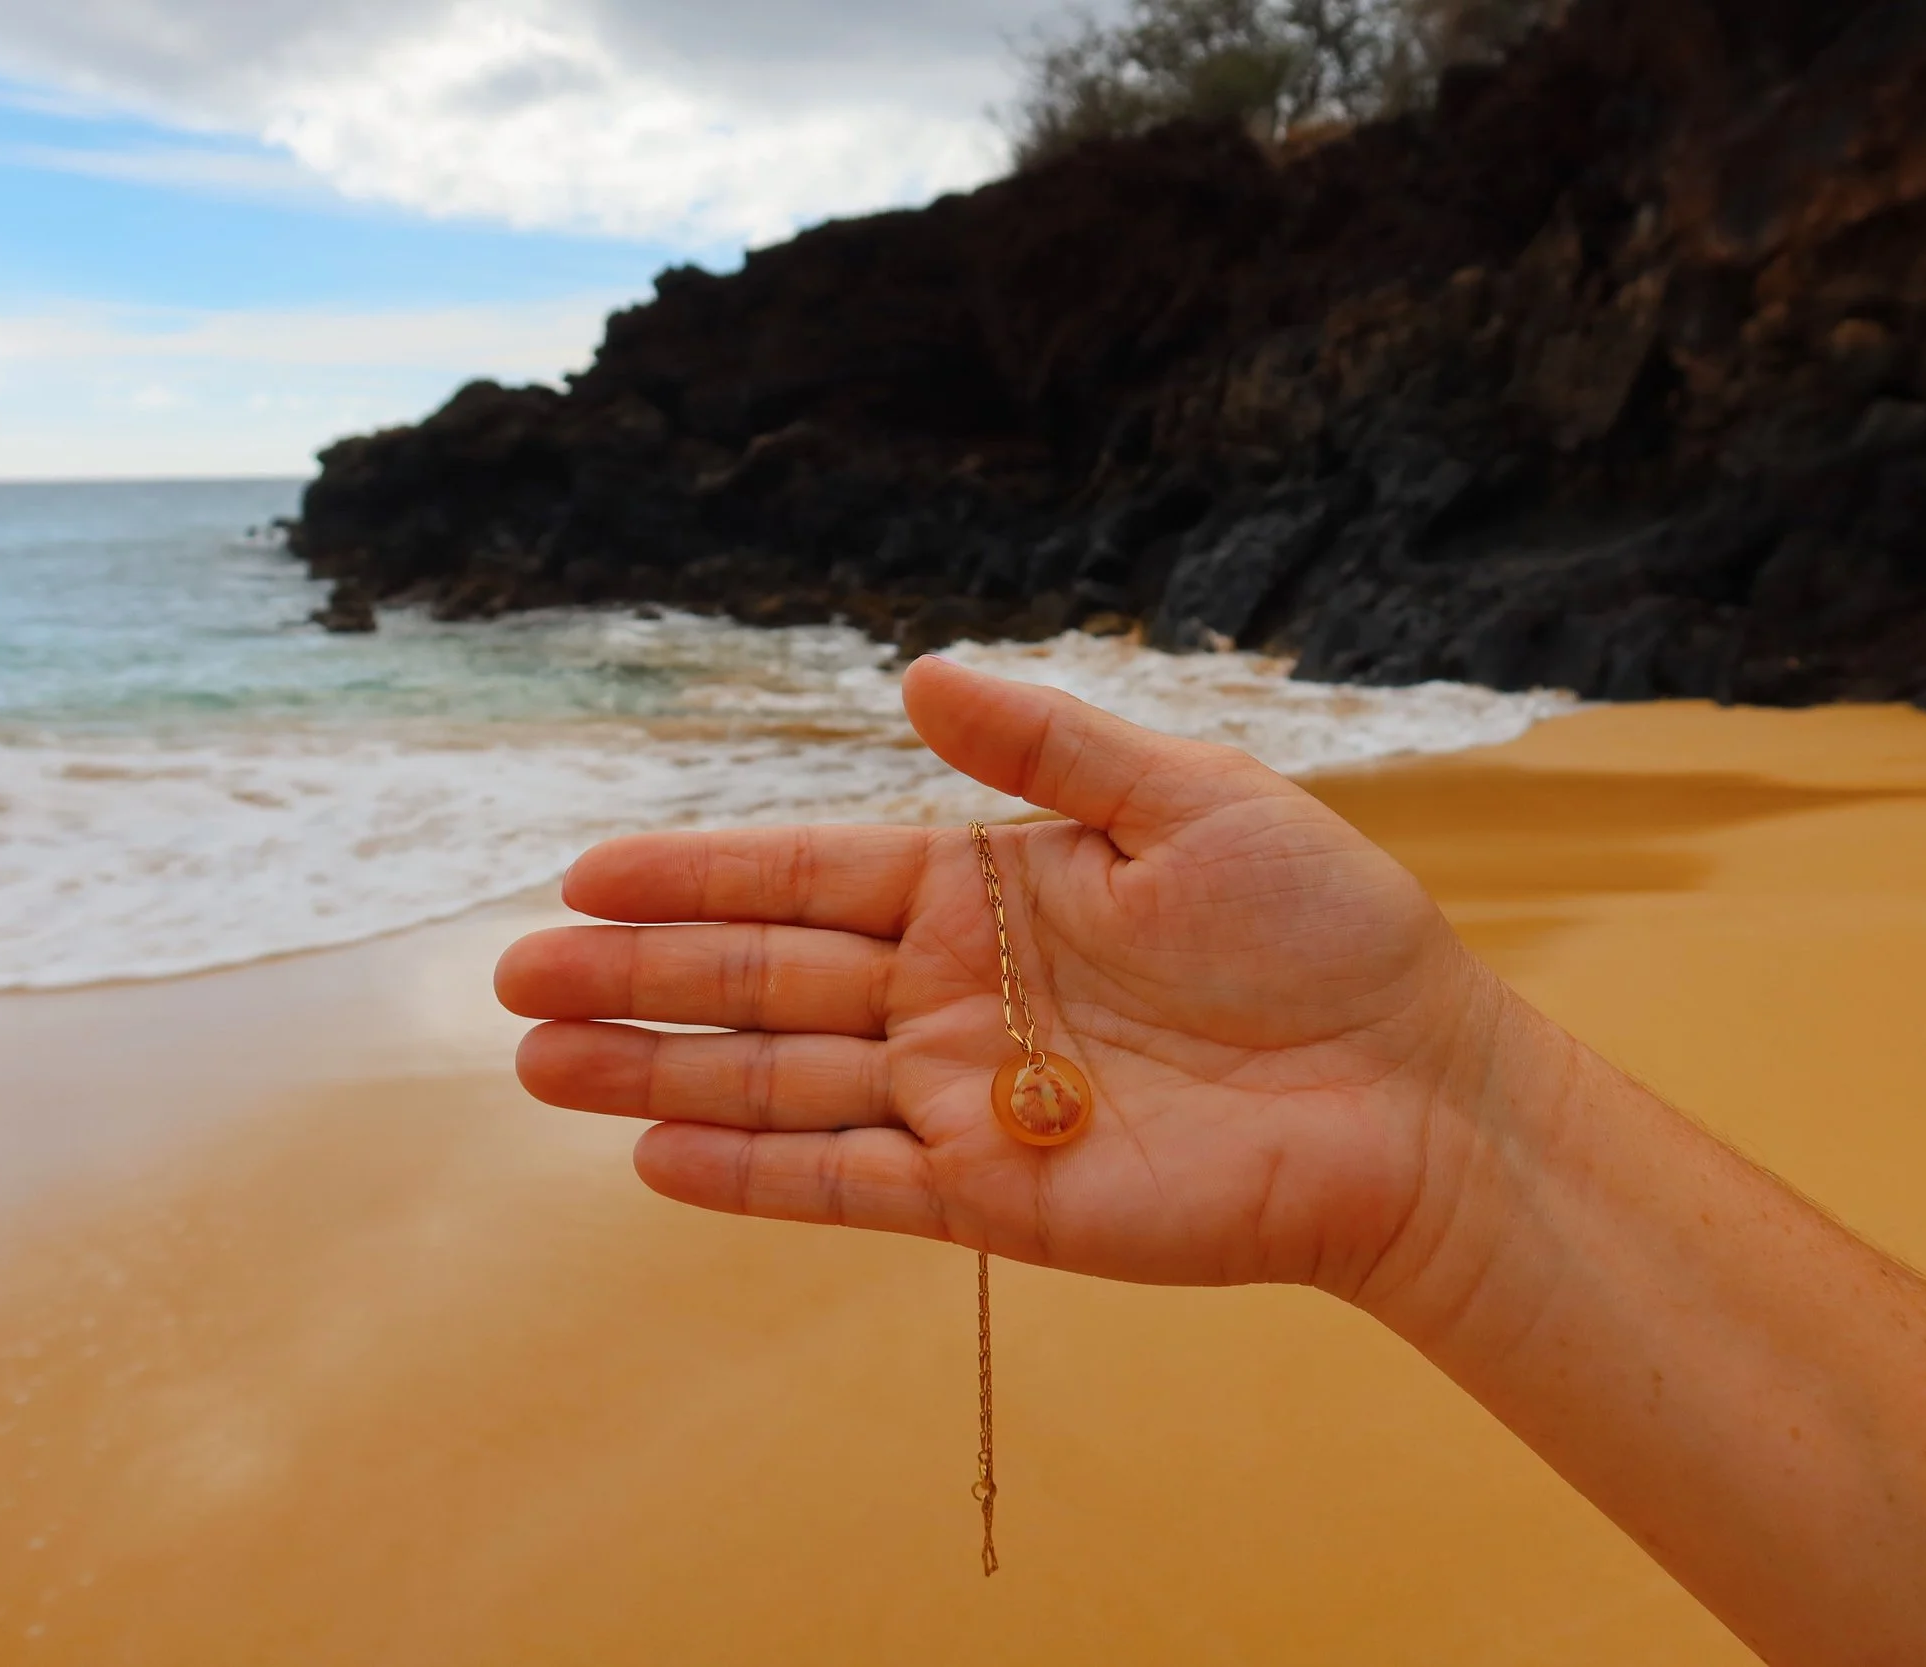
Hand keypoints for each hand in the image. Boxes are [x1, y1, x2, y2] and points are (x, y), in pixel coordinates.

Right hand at [494, 656, 1510, 1297]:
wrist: (1411, 1094)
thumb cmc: (1324, 933)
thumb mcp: (1191, 800)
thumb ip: (1048, 747)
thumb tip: (913, 675)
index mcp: (988, 888)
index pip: (808, 877)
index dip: (698, 877)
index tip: (586, 872)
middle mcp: (953, 992)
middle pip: (765, 982)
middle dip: (640, 977)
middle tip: (514, 973)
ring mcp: (962, 1099)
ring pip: (779, 1085)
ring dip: (659, 1075)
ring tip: (540, 1064)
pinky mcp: (993, 1200)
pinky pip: (847, 1185)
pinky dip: (753, 1176)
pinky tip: (653, 1158)